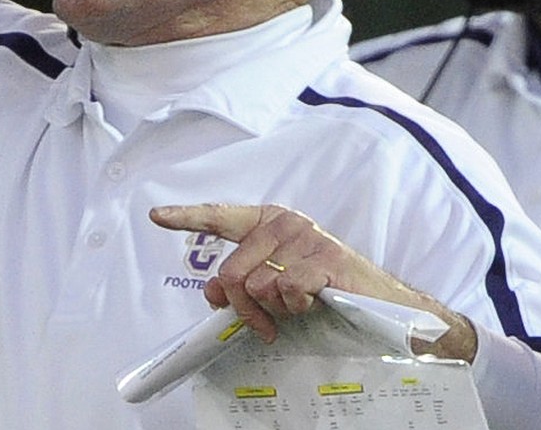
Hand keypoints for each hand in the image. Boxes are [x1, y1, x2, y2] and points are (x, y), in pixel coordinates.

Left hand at [150, 202, 476, 360]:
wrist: (384, 308)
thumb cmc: (326, 295)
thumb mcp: (277, 288)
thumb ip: (244, 282)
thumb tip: (213, 291)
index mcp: (270, 224)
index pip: (222, 217)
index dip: (187, 217)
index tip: (156, 215)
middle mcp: (285, 223)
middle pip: (232, 270)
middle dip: (242, 306)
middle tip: (265, 325)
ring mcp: (305, 237)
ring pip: (256, 283)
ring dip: (272, 310)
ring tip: (294, 313)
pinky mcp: (325, 259)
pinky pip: (286, 290)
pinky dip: (296, 307)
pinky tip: (315, 304)